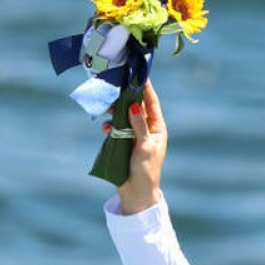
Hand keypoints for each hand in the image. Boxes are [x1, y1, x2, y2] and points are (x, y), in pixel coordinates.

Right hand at [114, 80, 166, 214]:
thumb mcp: (144, 146)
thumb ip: (138, 125)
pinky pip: (116, 128)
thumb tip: (134, 105)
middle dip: (125, 97)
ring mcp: (134, 134)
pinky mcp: (123, 141)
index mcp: (157, 128)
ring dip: (115, 111)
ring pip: (123, 115)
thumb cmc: (145, 170)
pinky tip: (106, 128)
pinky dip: (110, 126)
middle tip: (115, 87)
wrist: (136, 191)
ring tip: (108, 109)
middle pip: (135, 106)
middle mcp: (147, 128)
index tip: (139, 73)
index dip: (145, 88)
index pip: (151, 103)